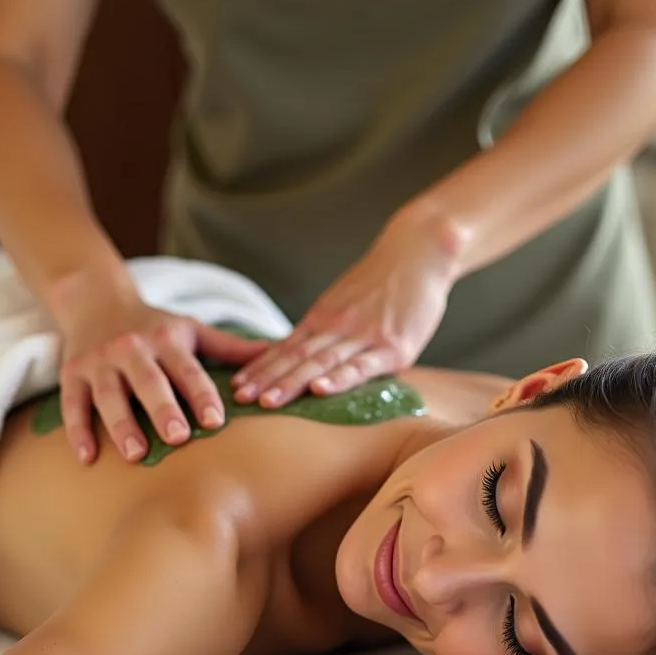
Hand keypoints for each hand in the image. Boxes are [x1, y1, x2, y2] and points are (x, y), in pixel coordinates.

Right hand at [54, 277, 268, 463]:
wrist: (95, 300)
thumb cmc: (155, 325)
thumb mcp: (192, 329)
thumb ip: (231, 348)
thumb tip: (277, 352)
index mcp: (166, 341)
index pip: (188, 370)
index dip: (202, 395)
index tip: (215, 421)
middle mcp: (132, 349)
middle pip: (149, 382)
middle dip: (163, 409)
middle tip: (178, 438)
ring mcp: (99, 362)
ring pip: (109, 396)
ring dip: (121, 425)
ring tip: (135, 454)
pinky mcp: (72, 374)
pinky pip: (73, 404)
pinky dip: (77, 431)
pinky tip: (87, 457)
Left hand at [230, 211, 457, 407]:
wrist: (419, 252)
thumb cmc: (386, 282)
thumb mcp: (348, 302)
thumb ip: (328, 329)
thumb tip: (306, 359)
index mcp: (325, 319)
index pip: (286, 347)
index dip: (260, 367)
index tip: (236, 386)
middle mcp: (338, 328)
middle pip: (296, 357)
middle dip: (266, 380)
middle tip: (240, 399)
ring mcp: (365, 337)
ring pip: (321, 363)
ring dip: (291, 383)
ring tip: (267, 402)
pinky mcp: (393, 348)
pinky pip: (362, 367)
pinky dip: (340, 379)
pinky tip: (320, 390)